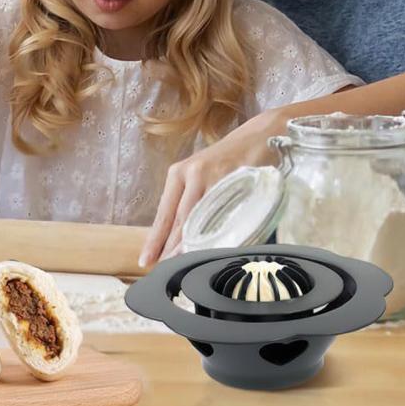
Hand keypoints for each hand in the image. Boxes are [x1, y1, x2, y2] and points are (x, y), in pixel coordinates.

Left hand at [139, 109, 285, 267]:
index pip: (164, 214)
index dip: (155, 240)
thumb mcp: (201, 176)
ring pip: (200, 220)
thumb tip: (177, 238)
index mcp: (178, 174)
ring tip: (184, 265)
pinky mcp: (236, 179)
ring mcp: (214, 176)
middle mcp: (191, 174)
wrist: (259, 136)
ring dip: (192, 245)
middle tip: (163, 269)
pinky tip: (215, 249)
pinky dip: (220, 234)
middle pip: (179, 220)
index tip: (146, 260)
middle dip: (170, 248)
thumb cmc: (227, 162)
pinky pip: (226, 214)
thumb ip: (190, 202)